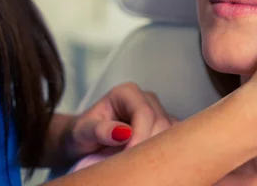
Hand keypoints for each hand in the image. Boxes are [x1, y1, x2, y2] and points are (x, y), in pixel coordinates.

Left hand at [60, 82, 177, 162]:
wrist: (87, 139)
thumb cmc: (84, 133)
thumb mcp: (84, 131)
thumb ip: (100, 130)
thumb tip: (123, 133)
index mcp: (127, 92)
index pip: (144, 113)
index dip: (140, 136)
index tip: (128, 157)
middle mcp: (147, 98)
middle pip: (161, 122)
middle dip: (148, 145)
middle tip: (131, 165)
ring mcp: (159, 111)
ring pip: (170, 131)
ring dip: (156, 150)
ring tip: (135, 163)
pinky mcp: (165, 126)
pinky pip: (172, 139)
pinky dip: (162, 152)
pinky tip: (146, 161)